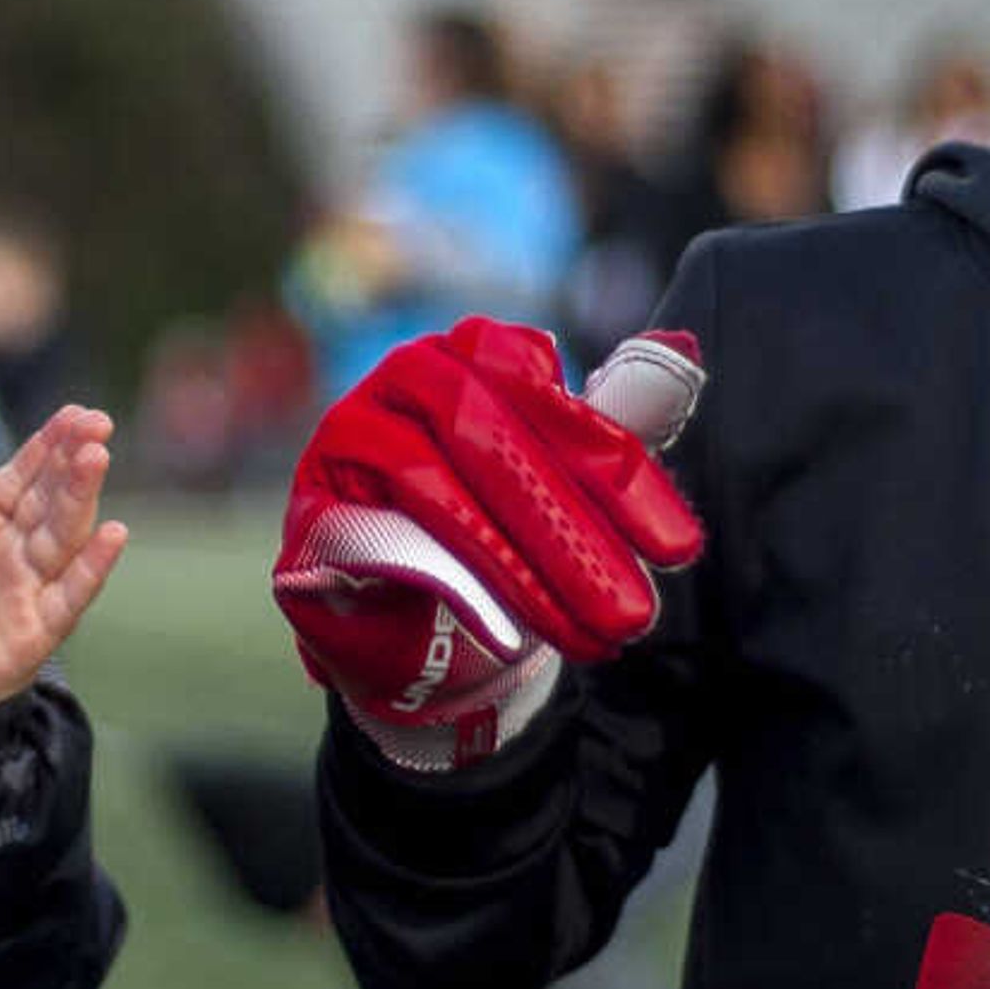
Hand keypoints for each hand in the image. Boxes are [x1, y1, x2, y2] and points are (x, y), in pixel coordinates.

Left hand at [0, 404, 128, 710]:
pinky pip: (70, 594)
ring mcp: (29, 588)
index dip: (48, 445)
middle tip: (98, 425)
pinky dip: (92, 566)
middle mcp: (14, 551)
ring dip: (83, 498)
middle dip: (73, 462)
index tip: (74, 414)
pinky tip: (113, 533)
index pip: (23, 476)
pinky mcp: (36, 630)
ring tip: (97, 458)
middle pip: (50, 499)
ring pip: (63, 536)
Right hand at [273, 317, 703, 771]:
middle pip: (488, 438)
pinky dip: (443, 584)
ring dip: (519, 568)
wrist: (420, 625)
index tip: (678, 550)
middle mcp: (403, 378)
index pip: (547, 396)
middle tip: (638, 612)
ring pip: (433, 488)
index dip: (616, 475)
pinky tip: (509, 637)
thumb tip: (681, 351)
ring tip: (589, 637)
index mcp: (474, 353)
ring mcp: (346, 438)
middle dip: (570, 531)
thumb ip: (617, 418)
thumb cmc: (504, 533)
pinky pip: (372, 541)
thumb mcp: (569, 477)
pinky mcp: (308, 511)